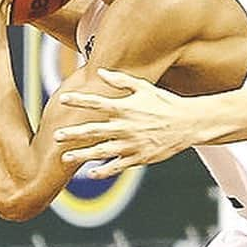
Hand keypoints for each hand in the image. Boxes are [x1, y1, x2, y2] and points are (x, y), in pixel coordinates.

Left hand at [55, 68, 193, 176]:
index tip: (63, 99)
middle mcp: (126, 127)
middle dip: (74, 134)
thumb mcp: (145, 88)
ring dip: (83, 155)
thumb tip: (101, 72)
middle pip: (94, 131)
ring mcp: (132, 144)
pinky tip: (91, 173)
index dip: (80, 100)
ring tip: (66, 157)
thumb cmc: (166, 103)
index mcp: (126, 108)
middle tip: (57, 135)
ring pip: (102, 152)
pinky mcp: (140, 158)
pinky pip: (117, 166)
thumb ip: (121, 81)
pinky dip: (104, 171)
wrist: (189, 124)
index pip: (98, 103)